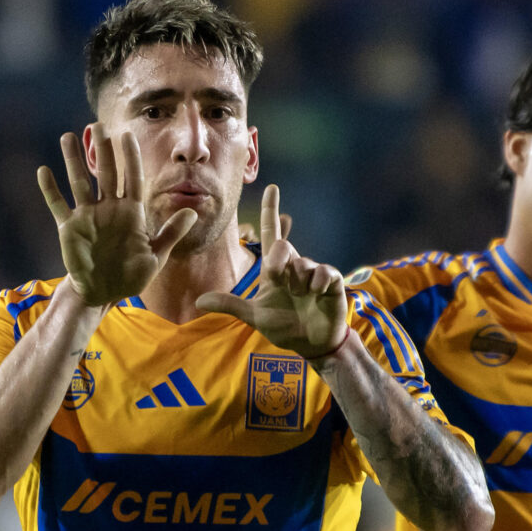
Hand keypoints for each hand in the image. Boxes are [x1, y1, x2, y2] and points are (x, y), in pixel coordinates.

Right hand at [37, 125, 197, 305]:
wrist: (104, 292)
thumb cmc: (131, 275)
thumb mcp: (155, 256)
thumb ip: (171, 233)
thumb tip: (193, 211)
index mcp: (131, 213)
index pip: (132, 178)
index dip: (130, 157)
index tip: (128, 135)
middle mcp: (109, 209)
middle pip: (106, 173)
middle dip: (103, 150)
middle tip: (99, 126)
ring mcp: (88, 216)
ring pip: (80, 182)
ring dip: (74, 161)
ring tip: (68, 137)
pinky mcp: (69, 228)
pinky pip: (58, 206)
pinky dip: (50, 190)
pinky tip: (43, 171)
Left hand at [196, 184, 347, 358]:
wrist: (311, 343)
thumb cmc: (284, 326)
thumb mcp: (254, 316)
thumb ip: (230, 305)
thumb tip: (199, 301)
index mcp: (275, 270)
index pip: (270, 233)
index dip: (270, 210)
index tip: (271, 187)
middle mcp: (293, 266)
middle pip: (282, 246)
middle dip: (277, 263)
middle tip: (280, 283)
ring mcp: (313, 272)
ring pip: (301, 262)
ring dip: (297, 282)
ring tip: (301, 296)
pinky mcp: (331, 281)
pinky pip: (323, 272)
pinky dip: (317, 283)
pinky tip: (315, 294)